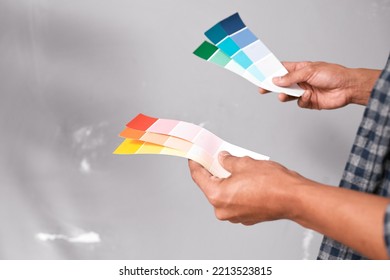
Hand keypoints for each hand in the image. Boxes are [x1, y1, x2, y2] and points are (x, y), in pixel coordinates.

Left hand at [188, 152, 389, 258]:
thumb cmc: (273, 183)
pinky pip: (235, 200)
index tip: (194, 155)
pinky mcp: (246, 217)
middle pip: (211, 186)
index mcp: (218, 196)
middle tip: (215, 157)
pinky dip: (236, 190)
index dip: (195, 163)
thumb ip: (228, 160)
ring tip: (233, 166)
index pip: (198, 177)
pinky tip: (244, 178)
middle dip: (213, 171)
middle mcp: (223, 210)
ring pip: (224, 194)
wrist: (294, 198)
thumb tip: (223, 158)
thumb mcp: (244, 163)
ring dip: (226, 180)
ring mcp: (235, 216)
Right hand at [259, 61, 380, 109]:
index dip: (272, 72)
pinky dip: (302, 100)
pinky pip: (299, 103)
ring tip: (283, 95)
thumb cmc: (333, 74)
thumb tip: (276, 80)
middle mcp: (301, 80)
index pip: (282, 69)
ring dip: (284, 95)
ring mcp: (304, 91)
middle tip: (263, 89)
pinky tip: (308, 96)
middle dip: (272, 86)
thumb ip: (291, 77)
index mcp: (300, 69)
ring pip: (288, 95)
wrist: (348, 88)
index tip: (261, 75)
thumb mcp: (309, 71)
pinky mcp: (309, 102)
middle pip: (282, 84)